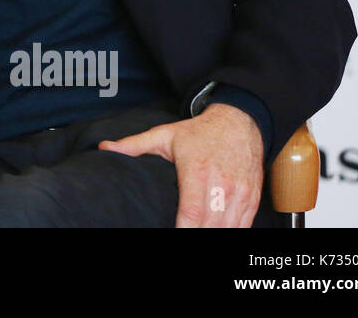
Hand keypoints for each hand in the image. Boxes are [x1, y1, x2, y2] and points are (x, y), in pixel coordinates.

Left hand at [98, 103, 264, 226]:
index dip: (182, 231)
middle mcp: (221, 184)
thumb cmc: (198, 132)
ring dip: (214, 235)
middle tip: (180, 234)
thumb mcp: (164, 135)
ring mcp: (240, 192)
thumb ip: (134, 145)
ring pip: (229, 228)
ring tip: (196, 235)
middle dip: (196, 235)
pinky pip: (244, 225)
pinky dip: (231, 233)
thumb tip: (104, 147)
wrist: (239, 121)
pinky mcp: (252, 197)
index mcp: (196, 171)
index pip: (191, 213)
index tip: (172, 234)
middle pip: (210, 226)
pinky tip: (216, 233)